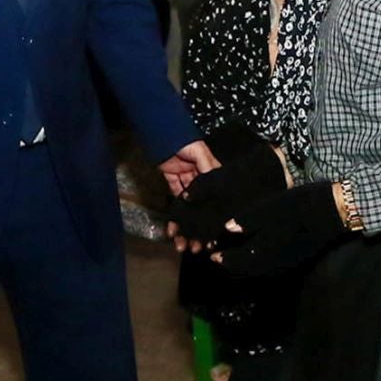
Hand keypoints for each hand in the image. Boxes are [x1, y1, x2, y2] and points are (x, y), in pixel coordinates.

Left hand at [159, 139, 218, 196]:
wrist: (163, 135)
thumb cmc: (184, 138)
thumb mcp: (201, 153)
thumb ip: (207, 167)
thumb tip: (212, 183)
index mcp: (205, 160)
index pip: (211, 175)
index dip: (213, 184)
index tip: (213, 193)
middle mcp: (194, 166)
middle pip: (199, 183)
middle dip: (199, 191)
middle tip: (201, 200)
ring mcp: (182, 169)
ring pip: (187, 186)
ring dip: (189, 194)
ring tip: (191, 201)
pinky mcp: (170, 172)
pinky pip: (174, 185)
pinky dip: (177, 193)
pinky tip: (181, 198)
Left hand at [166, 137, 288, 249]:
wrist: (162, 132)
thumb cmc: (186, 140)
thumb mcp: (202, 153)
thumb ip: (209, 168)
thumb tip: (219, 187)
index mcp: (212, 174)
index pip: (216, 201)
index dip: (215, 218)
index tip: (215, 237)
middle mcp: (202, 180)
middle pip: (202, 208)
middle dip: (200, 228)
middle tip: (198, 248)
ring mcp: (187, 181)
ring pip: (188, 208)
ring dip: (186, 226)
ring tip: (184, 244)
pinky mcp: (173, 180)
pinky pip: (175, 201)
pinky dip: (174, 216)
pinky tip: (174, 230)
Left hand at [206, 180, 345, 276]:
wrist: (335, 211)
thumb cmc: (302, 204)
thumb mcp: (273, 206)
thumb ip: (249, 219)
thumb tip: (226, 228)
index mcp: (268, 248)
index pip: (240, 259)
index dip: (225, 257)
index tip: (211, 253)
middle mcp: (277, 261)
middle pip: (248, 269)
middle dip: (232, 265)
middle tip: (217, 259)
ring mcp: (289, 262)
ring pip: (260, 271)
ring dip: (244, 267)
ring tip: (232, 260)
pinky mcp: (297, 259)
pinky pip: (271, 268)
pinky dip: (258, 266)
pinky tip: (256, 258)